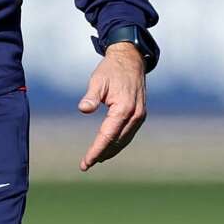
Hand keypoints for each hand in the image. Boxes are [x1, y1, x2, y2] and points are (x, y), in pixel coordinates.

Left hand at [77, 42, 146, 171]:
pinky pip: (129, 133)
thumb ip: (91, 96)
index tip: (85, 163)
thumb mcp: (98, 80)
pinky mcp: (140, 114)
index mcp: (123, 108)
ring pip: (124, 140)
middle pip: (116, 141)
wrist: (130, 59)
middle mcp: (135, 115)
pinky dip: (119, 142)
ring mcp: (140, 115)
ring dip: (111, 151)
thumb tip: (83, 109)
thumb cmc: (111, 69)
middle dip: (101, 154)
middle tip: (86, 164)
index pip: (107, 136)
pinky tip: (109, 146)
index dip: (96, 150)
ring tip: (96, 158)